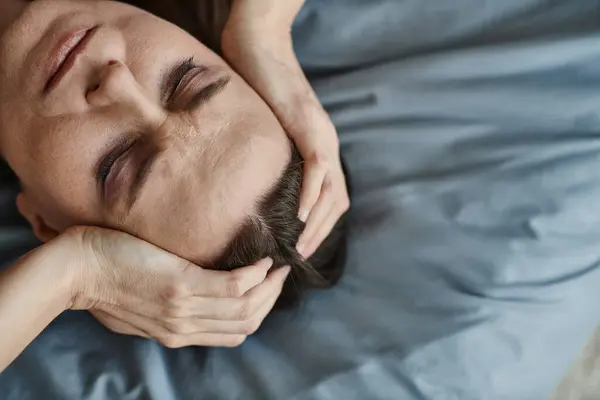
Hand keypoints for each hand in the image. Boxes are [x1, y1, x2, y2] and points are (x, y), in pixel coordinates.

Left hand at [63, 226, 289, 347]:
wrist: (74, 271)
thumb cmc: (101, 284)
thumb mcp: (137, 312)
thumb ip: (169, 313)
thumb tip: (192, 300)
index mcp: (177, 334)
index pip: (233, 333)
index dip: (258, 312)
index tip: (268, 288)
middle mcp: (185, 327)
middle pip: (246, 322)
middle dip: (271, 299)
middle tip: (280, 274)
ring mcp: (184, 308)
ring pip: (246, 306)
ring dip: (269, 285)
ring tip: (276, 265)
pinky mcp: (181, 285)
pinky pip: (232, 285)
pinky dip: (253, 274)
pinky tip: (259, 260)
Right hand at [222, 0, 349, 257]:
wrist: (258, 49)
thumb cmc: (259, 88)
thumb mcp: (271, 131)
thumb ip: (276, 156)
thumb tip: (261, 181)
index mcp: (321, 148)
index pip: (332, 197)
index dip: (322, 225)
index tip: (303, 247)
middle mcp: (328, 145)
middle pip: (337, 201)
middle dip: (321, 233)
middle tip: (301, 258)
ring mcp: (322, 136)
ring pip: (331, 191)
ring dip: (318, 223)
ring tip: (299, 249)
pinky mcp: (309, 127)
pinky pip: (317, 169)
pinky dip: (311, 195)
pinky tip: (301, 218)